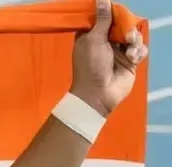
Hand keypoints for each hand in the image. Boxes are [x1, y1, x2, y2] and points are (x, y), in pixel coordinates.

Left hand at [69, 0, 148, 116]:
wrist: (99, 93)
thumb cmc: (90, 66)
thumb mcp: (93, 40)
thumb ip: (101, 20)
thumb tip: (102, 0)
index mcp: (91, 36)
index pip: (103, 18)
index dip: (111, 14)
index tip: (116, 13)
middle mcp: (105, 42)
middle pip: (121, 25)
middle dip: (126, 27)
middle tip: (125, 34)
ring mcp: (118, 51)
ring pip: (133, 36)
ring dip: (133, 40)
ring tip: (129, 49)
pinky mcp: (130, 60)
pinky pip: (140, 49)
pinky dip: (138, 52)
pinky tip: (132, 57)